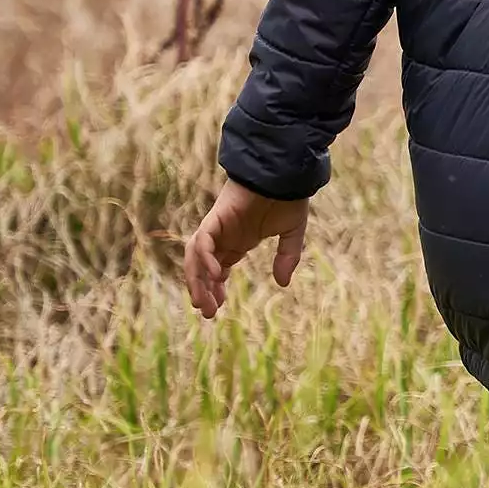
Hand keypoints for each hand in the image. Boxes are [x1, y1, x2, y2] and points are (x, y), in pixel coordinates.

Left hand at [183, 180, 309, 319]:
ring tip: (205, 303)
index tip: (219, 307)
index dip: (214, 288)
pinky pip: (202, 241)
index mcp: (237, 240)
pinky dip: (204, 259)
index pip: (217, 268)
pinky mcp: (216, 218)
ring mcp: (217, 227)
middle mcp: (223, 236)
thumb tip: (282, 283)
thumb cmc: (289, 198)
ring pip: (196, 257)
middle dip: (202, 290)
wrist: (285, 173)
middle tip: (209, 313)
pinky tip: (215, 275)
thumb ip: (287, 257)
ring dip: (197, 280)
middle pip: (202, 267)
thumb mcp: (292, 234)